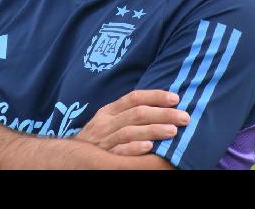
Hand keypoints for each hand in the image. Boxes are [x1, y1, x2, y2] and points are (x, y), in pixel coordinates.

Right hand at [74, 90, 189, 155]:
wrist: (70, 158)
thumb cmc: (97, 139)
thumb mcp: (108, 122)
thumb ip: (127, 114)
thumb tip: (159, 106)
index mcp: (108, 111)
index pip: (134, 98)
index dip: (155, 96)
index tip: (176, 98)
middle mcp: (106, 123)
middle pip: (137, 114)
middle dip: (162, 114)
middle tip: (184, 117)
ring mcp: (104, 141)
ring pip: (130, 131)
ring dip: (153, 130)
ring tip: (173, 131)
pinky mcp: (104, 157)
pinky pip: (119, 152)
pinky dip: (134, 148)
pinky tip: (149, 147)